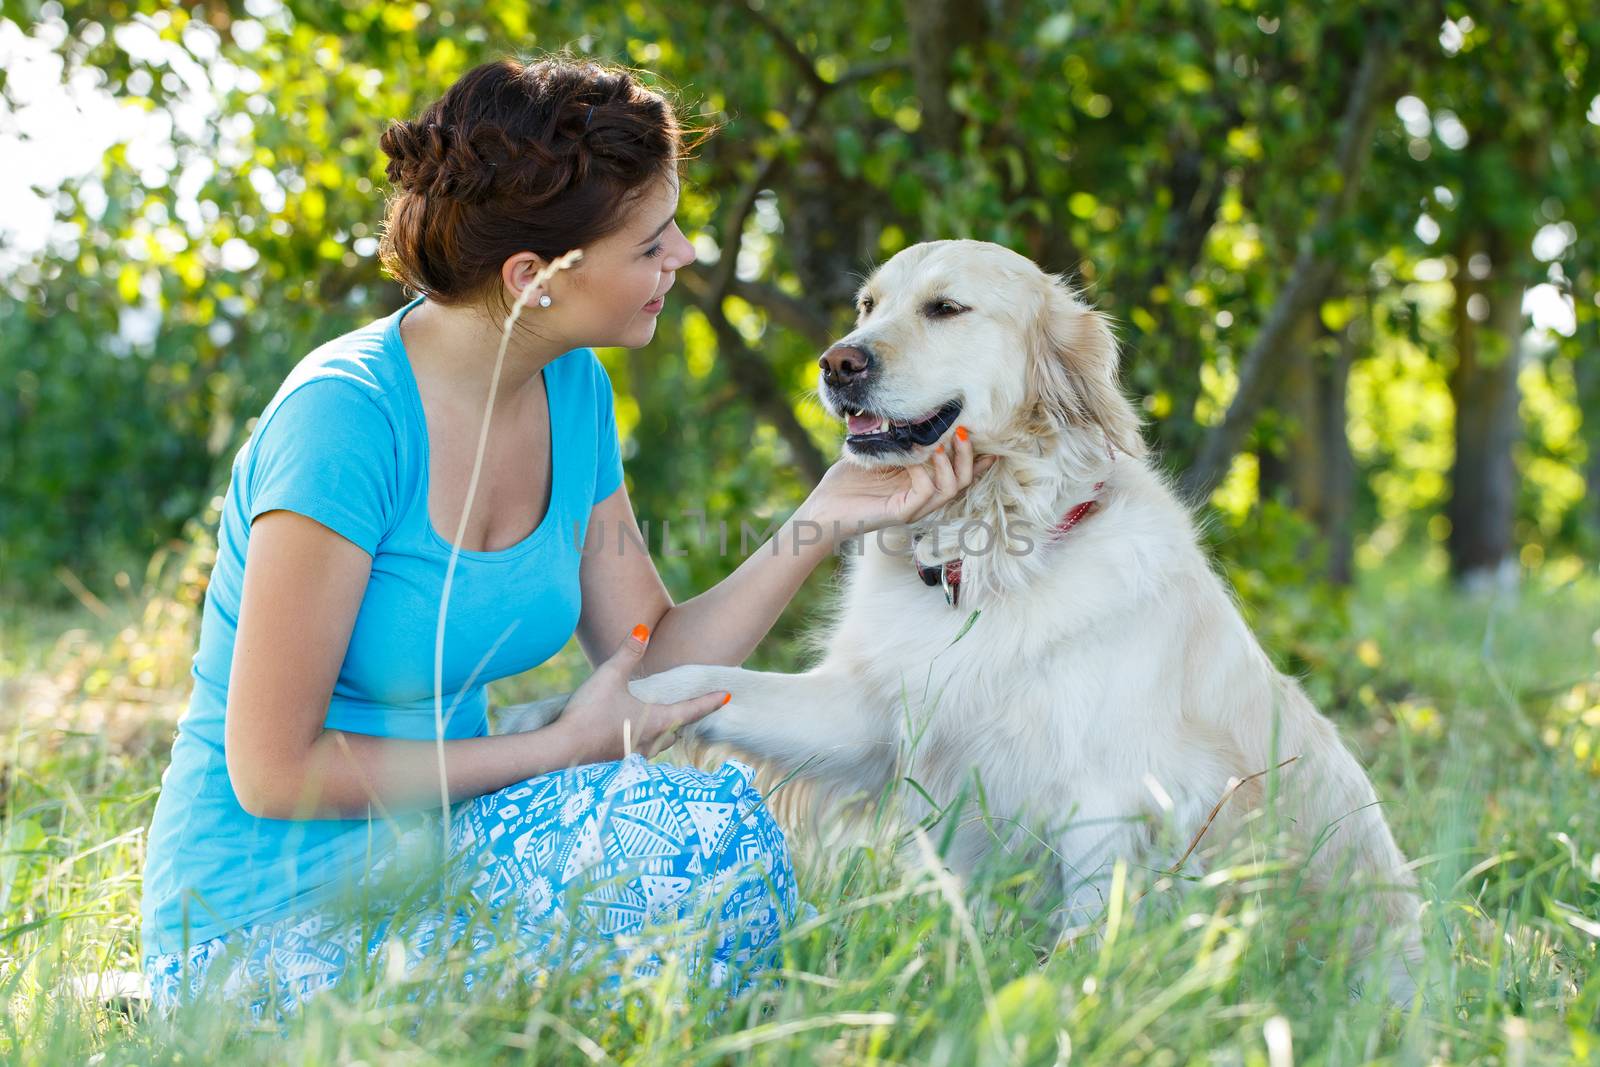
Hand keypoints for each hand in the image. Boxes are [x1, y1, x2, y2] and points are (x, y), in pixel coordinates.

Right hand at [550, 625, 729, 759]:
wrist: (562, 751)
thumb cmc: (589, 713)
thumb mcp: (609, 676)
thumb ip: (628, 652)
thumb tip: (642, 628)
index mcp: (657, 721)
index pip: (693, 710)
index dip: (710, 701)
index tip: (727, 696)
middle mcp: (652, 742)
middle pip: (677, 730)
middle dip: (685, 720)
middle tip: (693, 709)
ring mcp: (635, 757)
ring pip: (659, 745)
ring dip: (663, 734)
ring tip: (661, 724)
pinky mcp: (618, 766)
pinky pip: (639, 753)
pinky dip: (642, 743)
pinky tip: (629, 739)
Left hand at [801, 424, 995, 537]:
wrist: (822, 509)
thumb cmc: (846, 482)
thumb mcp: (877, 453)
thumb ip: (896, 439)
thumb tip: (909, 411)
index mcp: (921, 484)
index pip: (957, 473)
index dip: (976, 458)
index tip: (988, 439)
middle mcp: (922, 498)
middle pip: (963, 480)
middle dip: (967, 455)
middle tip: (963, 431)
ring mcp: (913, 508)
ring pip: (951, 488)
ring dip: (950, 462)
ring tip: (941, 442)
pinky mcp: (901, 513)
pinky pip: (925, 492)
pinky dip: (924, 472)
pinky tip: (915, 458)